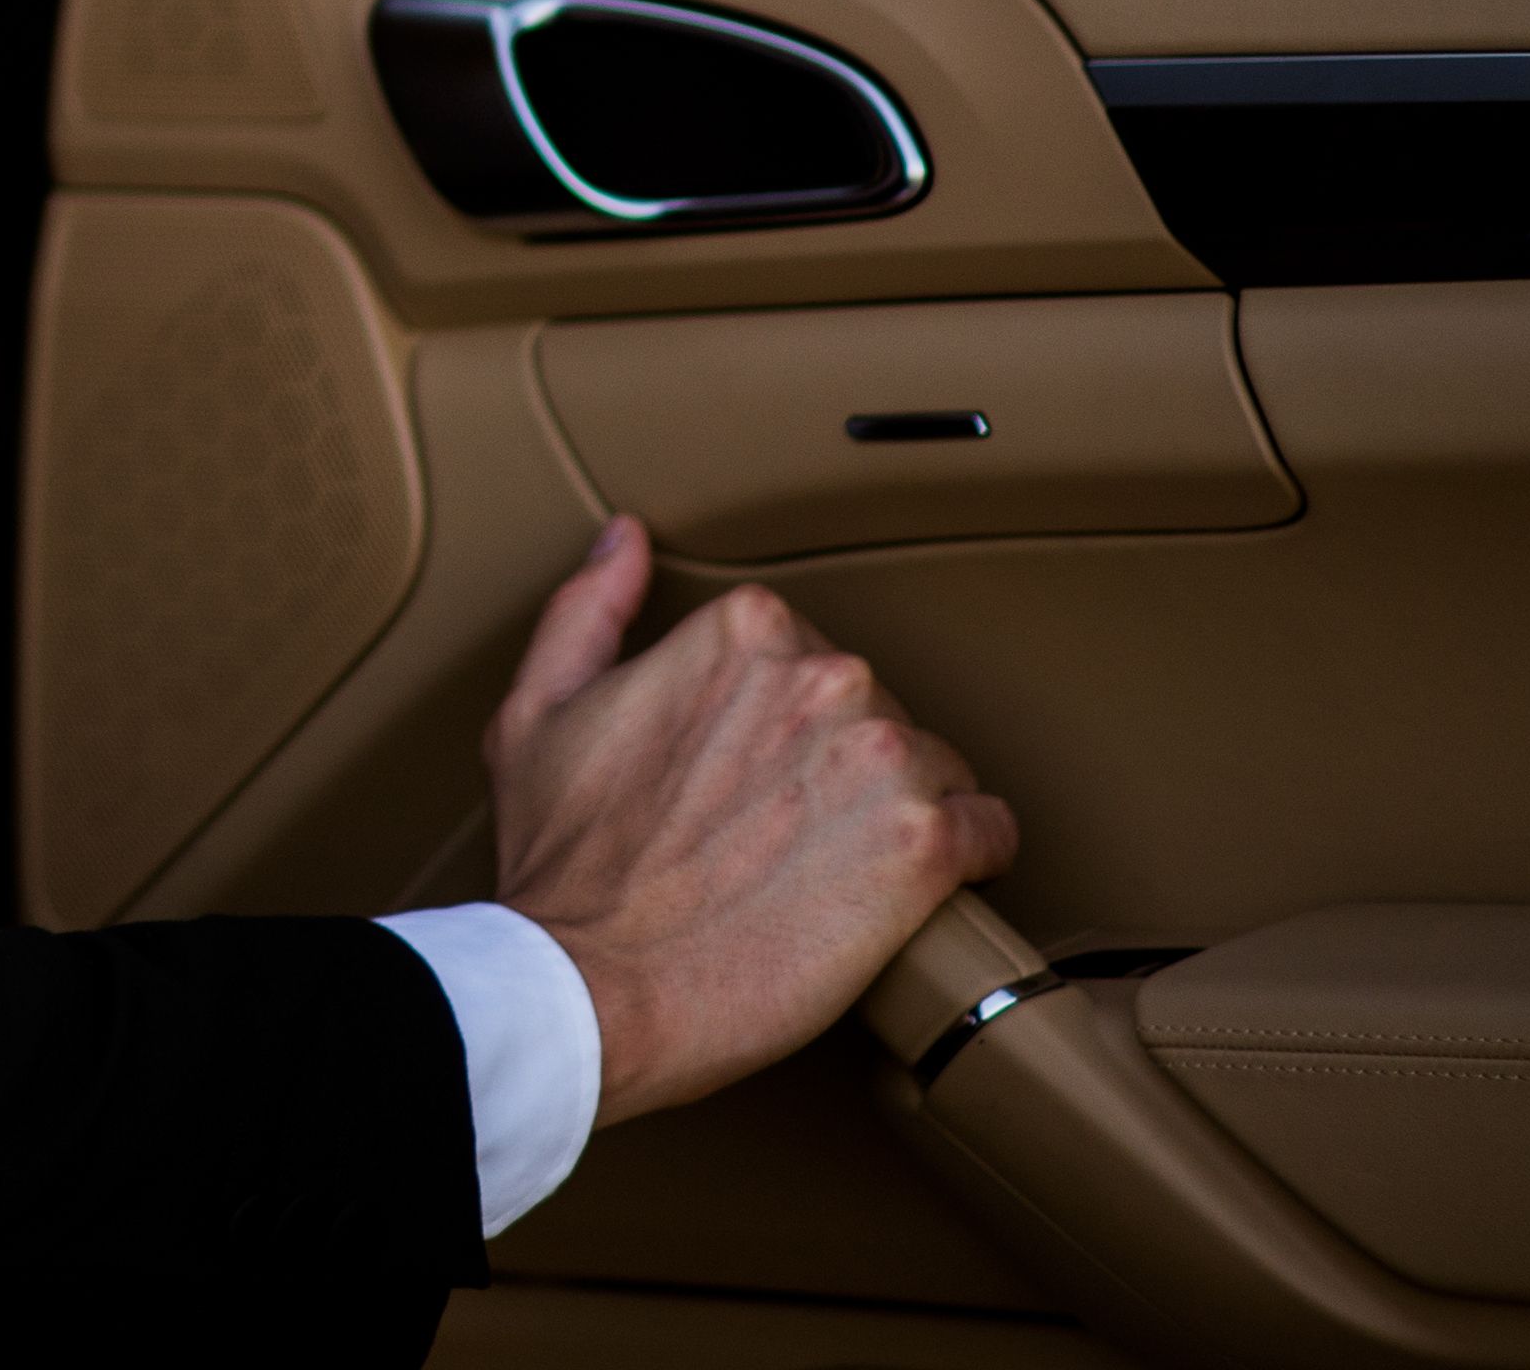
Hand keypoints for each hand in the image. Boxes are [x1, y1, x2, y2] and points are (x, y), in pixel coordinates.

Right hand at [486, 514, 1018, 1121]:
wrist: (593, 988)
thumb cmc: (564, 866)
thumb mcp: (537, 711)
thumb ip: (589, 608)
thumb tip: (626, 541)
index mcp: (743, 632)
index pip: (811, 662)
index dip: (781, 733)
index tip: (751, 784)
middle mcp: (826, 676)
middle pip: (879, 714)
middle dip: (842, 774)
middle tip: (781, 844)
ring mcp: (884, 758)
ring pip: (937, 771)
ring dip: (898, 820)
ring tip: (832, 879)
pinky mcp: (928, 848)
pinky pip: (992, 833)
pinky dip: (966, 864)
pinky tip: (908, 897)